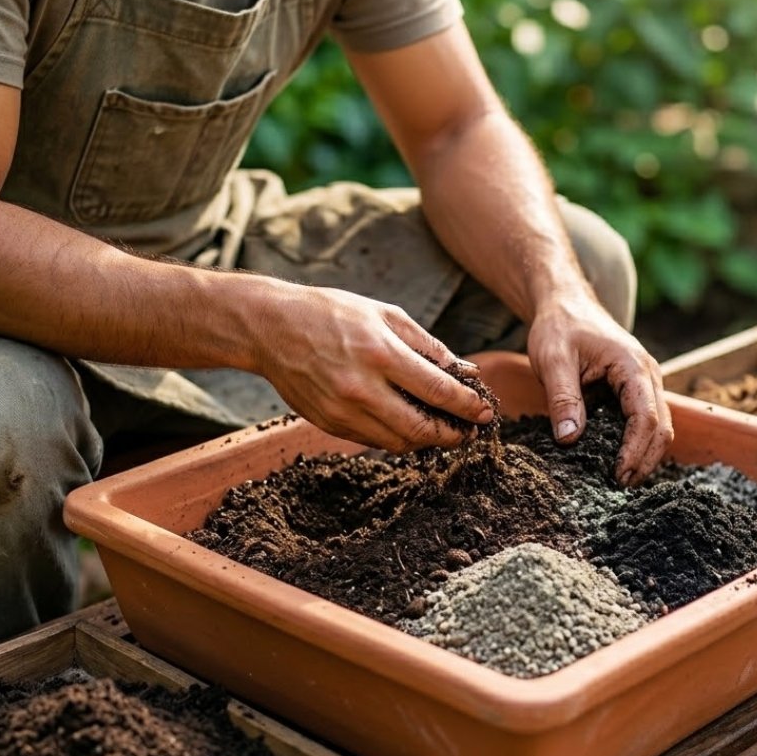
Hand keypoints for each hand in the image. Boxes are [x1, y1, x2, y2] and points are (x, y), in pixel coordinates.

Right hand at [251, 283, 493, 451]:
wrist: (271, 327)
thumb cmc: (333, 313)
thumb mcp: (386, 315)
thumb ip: (428, 346)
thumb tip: (466, 372)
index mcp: (381, 353)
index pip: (437, 391)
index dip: (467, 407)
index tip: (485, 413)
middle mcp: (361, 387)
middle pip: (420, 428)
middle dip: (452, 435)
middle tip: (470, 432)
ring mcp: (342, 410)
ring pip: (397, 442)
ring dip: (427, 441)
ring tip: (444, 431)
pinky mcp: (328, 423)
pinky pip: (372, 440)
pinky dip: (397, 438)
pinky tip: (409, 426)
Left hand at [527, 291, 673, 485]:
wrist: (565, 303)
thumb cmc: (559, 327)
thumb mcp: (553, 360)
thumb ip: (562, 398)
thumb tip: (570, 439)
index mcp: (632, 365)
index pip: (646, 417)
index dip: (635, 451)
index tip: (616, 474)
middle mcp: (647, 374)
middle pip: (661, 427)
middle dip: (645, 460)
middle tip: (619, 486)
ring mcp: (645, 382)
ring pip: (658, 426)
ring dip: (644, 454)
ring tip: (620, 479)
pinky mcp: (636, 389)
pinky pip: (645, 420)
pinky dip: (638, 443)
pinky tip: (619, 460)